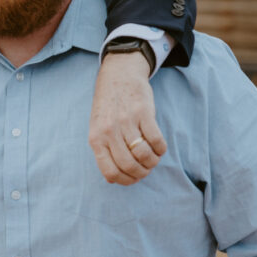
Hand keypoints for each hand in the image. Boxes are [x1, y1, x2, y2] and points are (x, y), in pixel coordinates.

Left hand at [88, 51, 166, 184]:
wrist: (118, 76)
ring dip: (153, 162)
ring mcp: (126, 121)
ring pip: (143, 155)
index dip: (126, 180)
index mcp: (96, 139)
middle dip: (142, 173)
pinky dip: (161, 149)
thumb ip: (103, 151)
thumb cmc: (108, 106)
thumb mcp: (97, 128)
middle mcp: (109, 131)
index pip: (110, 171)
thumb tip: (112, 178)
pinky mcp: (143, 112)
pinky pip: (156, 140)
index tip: (134, 178)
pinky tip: (159, 147)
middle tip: (147, 169)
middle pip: (129, 165)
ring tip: (153, 158)